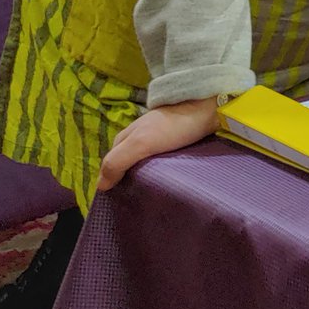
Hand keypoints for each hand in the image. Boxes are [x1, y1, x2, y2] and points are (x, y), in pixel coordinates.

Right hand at [96, 97, 221, 194]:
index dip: (110, 181)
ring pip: (145, 161)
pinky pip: (162, 159)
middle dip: (128, 180)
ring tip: (151, 196)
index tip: (116, 201)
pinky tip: (166, 180)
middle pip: (128, 162)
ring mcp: (158, 137)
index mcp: (126, 136)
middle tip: (134, 201)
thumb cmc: (173, 125)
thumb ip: (118, 161)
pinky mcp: (176, 140)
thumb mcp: (141, 143)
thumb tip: (100, 186)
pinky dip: (161, 170)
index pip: (111, 164)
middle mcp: (139, 136)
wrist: (208, 107)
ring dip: (146, 176)